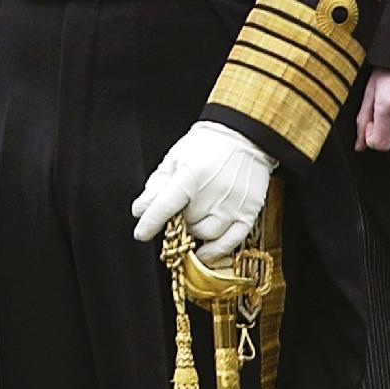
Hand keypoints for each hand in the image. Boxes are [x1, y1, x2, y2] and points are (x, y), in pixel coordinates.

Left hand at [131, 121, 276, 264]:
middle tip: (179, 210)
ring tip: (193, 219)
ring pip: (205, 234)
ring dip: (194, 232)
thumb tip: (140, 210)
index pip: (165, 207)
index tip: (141, 233)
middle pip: (185, 222)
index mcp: (190, 176)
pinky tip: (204, 251)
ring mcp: (232, 206)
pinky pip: (230, 242)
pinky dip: (215, 250)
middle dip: (177, 220)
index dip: (150, 223)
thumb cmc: (205, 146)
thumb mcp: (175, 159)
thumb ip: (156, 186)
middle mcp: (212, 194)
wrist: (242, 137)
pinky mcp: (249, 213)